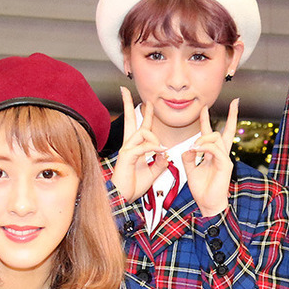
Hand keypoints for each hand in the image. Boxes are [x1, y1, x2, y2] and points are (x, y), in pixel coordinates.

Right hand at [109, 87, 168, 202]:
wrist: (122, 198)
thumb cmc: (133, 186)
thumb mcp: (152, 173)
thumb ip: (159, 162)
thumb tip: (165, 155)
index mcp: (134, 147)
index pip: (139, 126)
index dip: (143, 114)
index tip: (146, 103)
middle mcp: (129, 145)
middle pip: (129, 119)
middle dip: (127, 103)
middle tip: (125, 90)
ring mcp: (126, 149)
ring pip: (142, 132)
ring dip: (154, 138)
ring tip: (161, 149)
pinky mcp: (126, 156)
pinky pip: (143, 146)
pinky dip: (153, 147)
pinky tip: (160, 151)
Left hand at [183, 99, 236, 216]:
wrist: (207, 205)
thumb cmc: (201, 190)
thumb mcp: (190, 170)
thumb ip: (189, 156)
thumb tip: (190, 147)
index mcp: (213, 155)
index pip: (213, 134)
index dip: (208, 120)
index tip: (205, 107)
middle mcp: (221, 155)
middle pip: (226, 131)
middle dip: (232, 115)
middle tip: (235, 101)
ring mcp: (225, 159)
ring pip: (216, 137)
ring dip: (202, 139)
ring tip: (193, 148)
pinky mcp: (225, 165)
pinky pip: (215, 149)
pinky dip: (204, 147)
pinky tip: (195, 150)